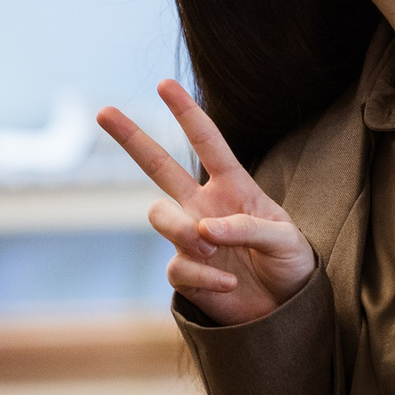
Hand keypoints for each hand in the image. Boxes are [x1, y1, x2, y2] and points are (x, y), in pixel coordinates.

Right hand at [97, 80, 315, 325]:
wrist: (286, 310)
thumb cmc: (291, 264)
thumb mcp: (286, 239)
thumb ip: (250, 227)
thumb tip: (207, 227)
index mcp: (233, 186)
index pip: (207, 143)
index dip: (187, 114)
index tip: (164, 84)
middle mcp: (204, 206)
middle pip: (158, 166)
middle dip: (131, 138)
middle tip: (103, 112)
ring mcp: (190, 238)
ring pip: (158, 215)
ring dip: (183, 229)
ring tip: (212, 246)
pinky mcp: (185, 272)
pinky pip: (177, 265)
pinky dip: (205, 275)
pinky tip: (229, 284)